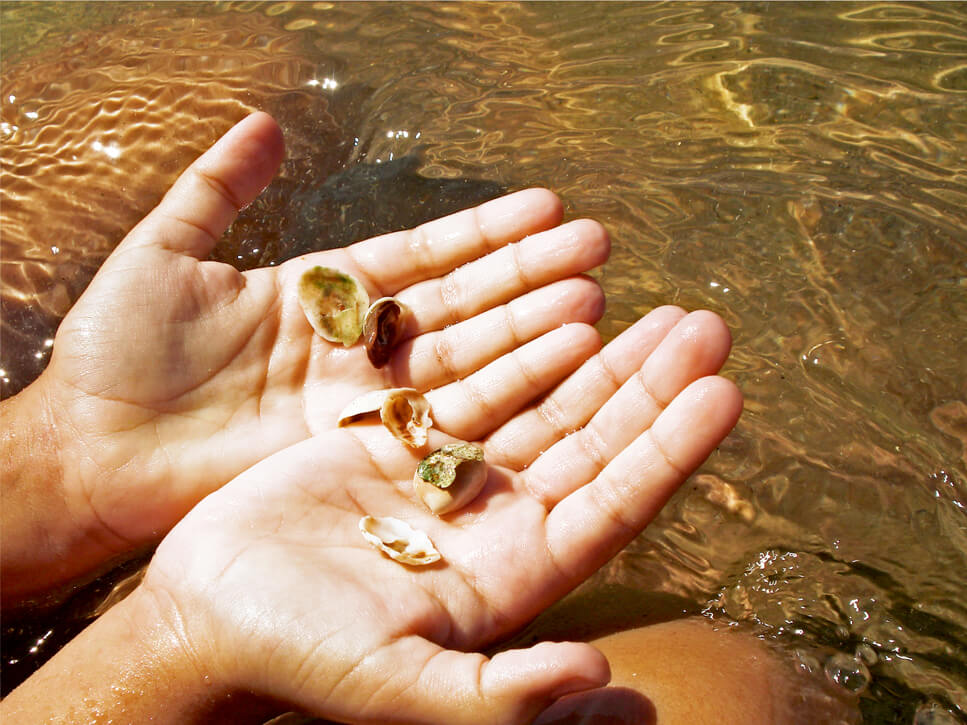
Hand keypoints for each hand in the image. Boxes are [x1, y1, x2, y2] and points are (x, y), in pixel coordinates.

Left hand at [2, 113, 608, 600]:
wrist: (90, 452)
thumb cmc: (115, 353)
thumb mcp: (164, 251)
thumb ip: (220, 188)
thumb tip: (266, 123)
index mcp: (325, 293)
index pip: (425, 254)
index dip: (487, 231)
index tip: (549, 206)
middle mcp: (360, 345)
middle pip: (463, 302)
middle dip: (531, 274)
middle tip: (599, 246)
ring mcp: (367, 399)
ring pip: (469, 355)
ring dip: (532, 327)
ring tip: (596, 296)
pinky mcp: (364, 447)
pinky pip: (446, 412)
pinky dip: (502, 386)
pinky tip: (557, 359)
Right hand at [120, 305, 741, 723]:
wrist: (208, 611)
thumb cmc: (298, 657)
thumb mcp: (396, 684)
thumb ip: (497, 696)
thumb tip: (595, 676)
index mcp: (513, 577)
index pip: (614, 504)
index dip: (671, 449)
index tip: (725, 390)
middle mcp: (495, 522)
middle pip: (596, 442)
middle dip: (654, 385)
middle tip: (710, 325)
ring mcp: (451, 477)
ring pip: (549, 405)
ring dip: (605, 357)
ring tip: (661, 309)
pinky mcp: (402, 441)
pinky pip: (479, 382)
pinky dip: (524, 348)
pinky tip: (568, 314)